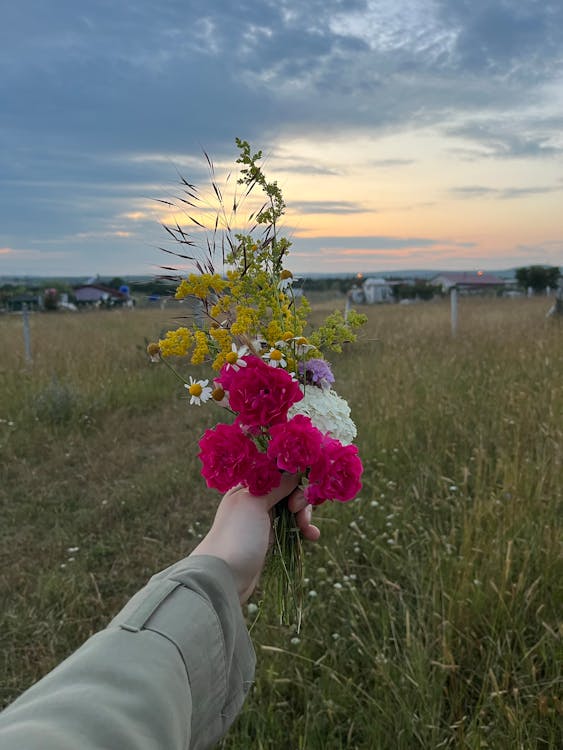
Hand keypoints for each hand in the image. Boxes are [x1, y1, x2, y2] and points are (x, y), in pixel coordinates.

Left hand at [190, 474, 319, 602]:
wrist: (224, 576)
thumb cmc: (237, 535)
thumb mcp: (255, 503)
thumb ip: (277, 484)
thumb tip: (295, 468)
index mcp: (248, 485)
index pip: (278, 471)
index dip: (293, 478)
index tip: (296, 492)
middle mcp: (255, 499)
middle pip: (288, 489)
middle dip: (300, 499)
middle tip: (297, 512)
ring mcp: (262, 518)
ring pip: (292, 508)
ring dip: (304, 515)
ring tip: (307, 529)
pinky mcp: (269, 537)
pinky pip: (291, 526)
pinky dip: (303, 529)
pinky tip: (312, 536)